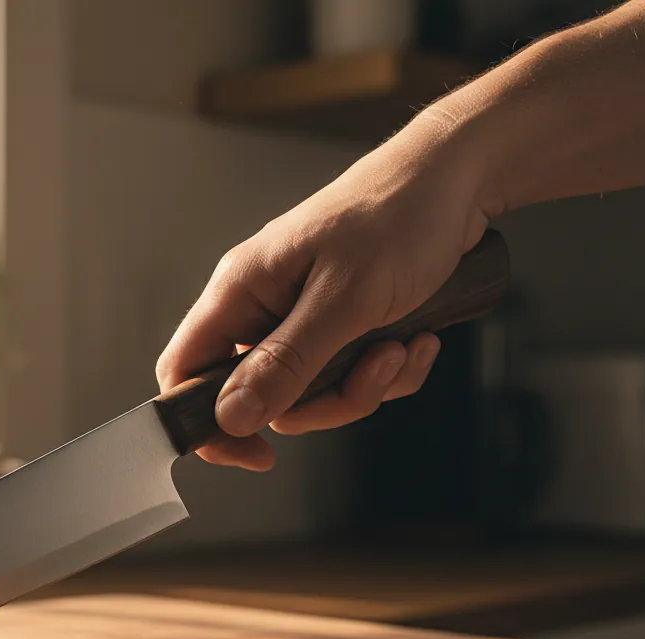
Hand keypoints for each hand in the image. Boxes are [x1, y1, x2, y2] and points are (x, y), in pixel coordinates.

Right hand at [155, 114, 491, 470]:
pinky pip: (349, 377)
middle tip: (371, 370)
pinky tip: (418, 338)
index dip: (206, 421)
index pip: (185, 370)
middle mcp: (263, 306)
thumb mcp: (344, 299)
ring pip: (311, 392)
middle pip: (260, 396)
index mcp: (241, 290)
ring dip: (365, 384)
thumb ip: (285, 362)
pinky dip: (389, 370)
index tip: (255, 452)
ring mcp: (302, 316)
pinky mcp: (341, 324)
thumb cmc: (397, 217)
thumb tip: (230, 417)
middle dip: (324, 400)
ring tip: (403, 345)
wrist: (459, 181)